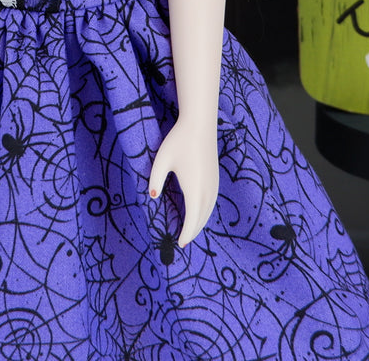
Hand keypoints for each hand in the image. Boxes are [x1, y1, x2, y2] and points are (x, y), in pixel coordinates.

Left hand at [148, 117, 218, 246]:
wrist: (200, 124)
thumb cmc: (179, 141)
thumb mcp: (162, 160)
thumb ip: (155, 179)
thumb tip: (153, 196)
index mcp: (195, 189)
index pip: (192, 220)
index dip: (187, 234)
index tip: (180, 244)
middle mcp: (208, 190)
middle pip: (202, 219)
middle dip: (193, 232)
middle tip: (182, 242)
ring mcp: (214, 184)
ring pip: (208, 211)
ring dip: (200, 222)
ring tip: (189, 230)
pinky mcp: (215, 177)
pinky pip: (211, 202)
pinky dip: (205, 211)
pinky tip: (198, 211)